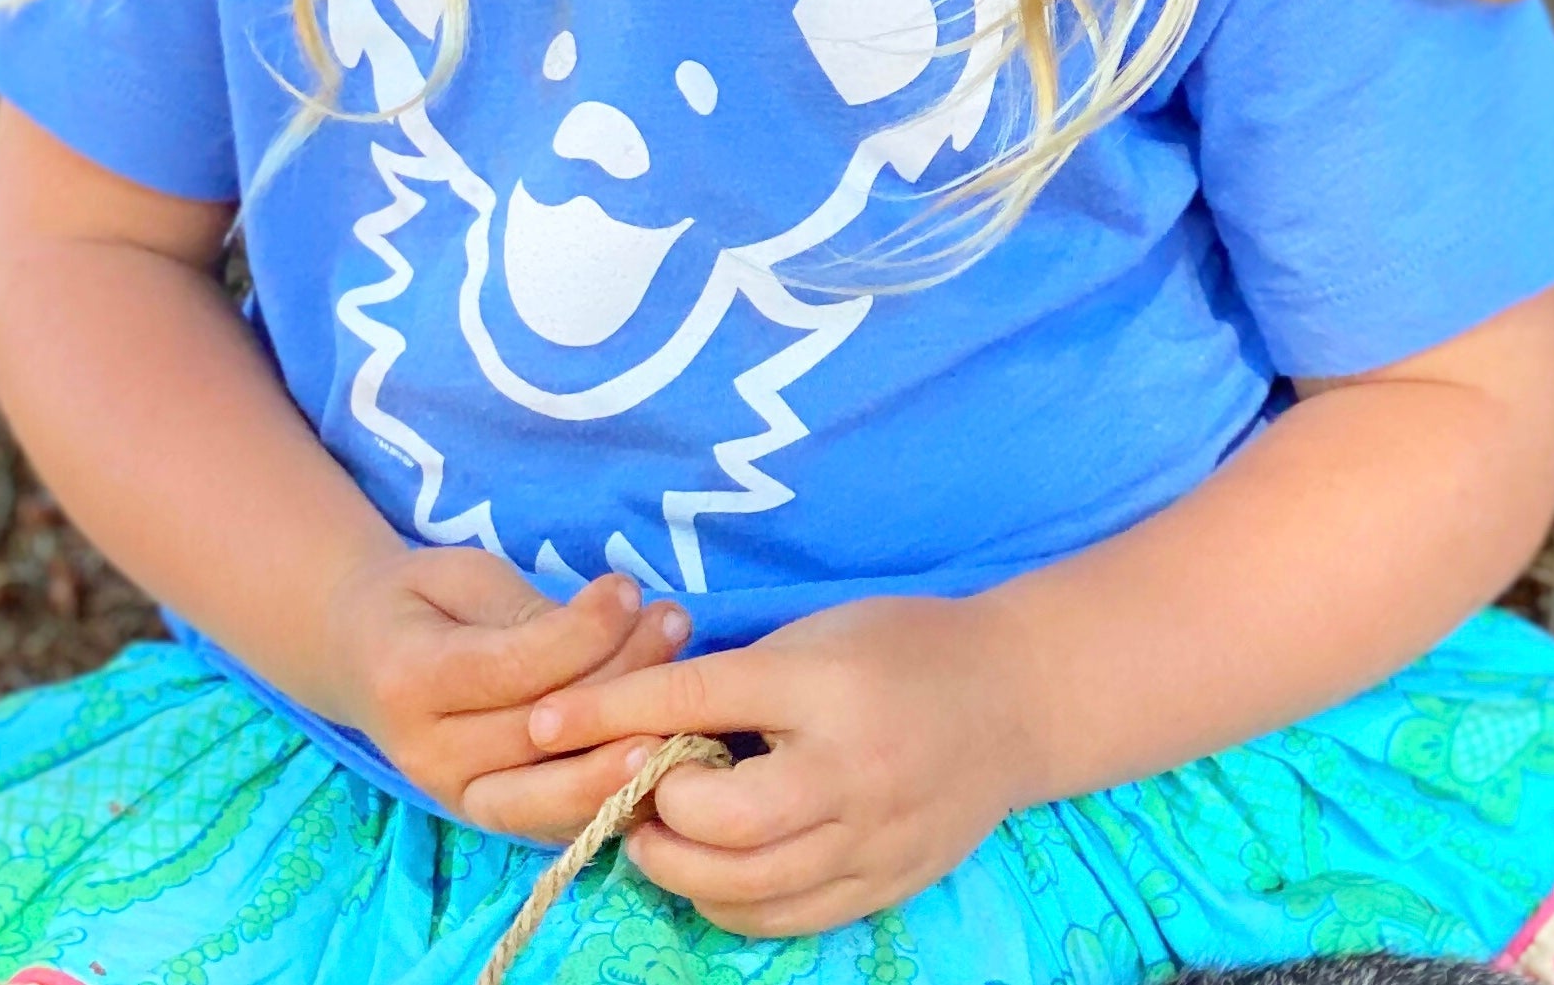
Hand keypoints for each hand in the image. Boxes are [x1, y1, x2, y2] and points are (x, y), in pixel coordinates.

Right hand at [315, 547, 690, 840]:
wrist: (361, 659)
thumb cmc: (419, 601)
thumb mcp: (461, 577)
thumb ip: (526, 610)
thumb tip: (610, 626)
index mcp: (411, 681)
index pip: (512, 669)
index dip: (581, 633)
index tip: (627, 589)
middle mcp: (430, 756)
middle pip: (545, 731)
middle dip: (621, 678)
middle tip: (673, 622)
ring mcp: (460, 800)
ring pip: (561, 790)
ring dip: (632, 739)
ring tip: (681, 682)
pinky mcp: (491, 822)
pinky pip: (566, 819)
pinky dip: (620, 788)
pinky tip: (665, 742)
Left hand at [464, 594, 1042, 934]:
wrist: (1014, 698)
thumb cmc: (902, 645)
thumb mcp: (816, 634)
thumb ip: (736, 680)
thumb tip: (638, 719)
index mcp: (821, 684)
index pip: (691, 701)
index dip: (607, 712)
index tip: (538, 722)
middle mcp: (846, 769)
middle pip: (713, 818)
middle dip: (650, 810)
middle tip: (628, 789)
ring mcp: (870, 838)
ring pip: (741, 885)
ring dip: (678, 864)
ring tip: (660, 832)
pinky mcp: (882, 886)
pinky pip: (783, 918)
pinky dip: (730, 902)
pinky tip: (714, 869)